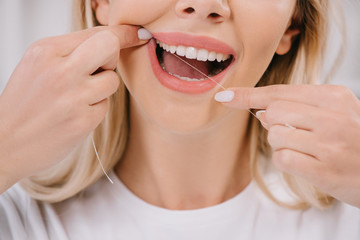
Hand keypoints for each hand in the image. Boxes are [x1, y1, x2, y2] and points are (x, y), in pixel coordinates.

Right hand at [0, 25, 149, 192]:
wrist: (5, 143)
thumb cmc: (25, 102)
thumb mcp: (39, 65)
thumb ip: (72, 50)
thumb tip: (112, 40)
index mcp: (46, 51)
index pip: (97, 33)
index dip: (121, 34)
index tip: (138, 33)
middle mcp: (60, 71)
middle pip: (110, 47)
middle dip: (112, 56)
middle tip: (99, 68)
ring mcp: (72, 97)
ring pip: (112, 80)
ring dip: (101, 88)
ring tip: (77, 97)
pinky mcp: (82, 121)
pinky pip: (105, 106)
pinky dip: (95, 109)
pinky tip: (74, 114)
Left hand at [216, 85, 359, 207]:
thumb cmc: (354, 141)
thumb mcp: (335, 114)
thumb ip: (298, 108)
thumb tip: (261, 111)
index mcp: (335, 97)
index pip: (279, 92)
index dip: (248, 95)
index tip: (226, 96)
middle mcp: (333, 117)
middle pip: (273, 112)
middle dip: (274, 124)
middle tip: (296, 133)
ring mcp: (329, 144)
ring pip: (275, 136)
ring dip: (282, 144)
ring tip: (308, 150)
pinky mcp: (324, 170)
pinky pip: (282, 159)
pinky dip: (286, 161)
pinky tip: (307, 164)